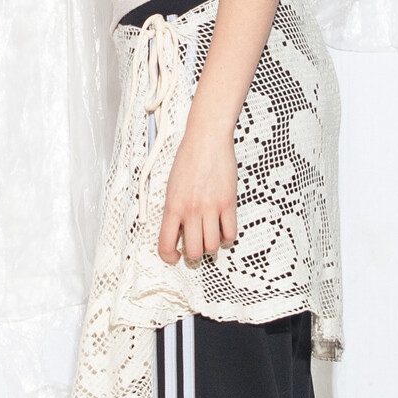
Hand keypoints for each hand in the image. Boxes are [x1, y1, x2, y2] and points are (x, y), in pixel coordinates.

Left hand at [158, 120, 237, 265]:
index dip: (170, 257)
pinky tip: (223, 229)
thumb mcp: (171, 186)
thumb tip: (177, 232)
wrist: (207, 139)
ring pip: (212, 246)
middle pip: (193, 251)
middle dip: (194, 253)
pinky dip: (228, 237)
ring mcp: (210, 207)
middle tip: (196, 247)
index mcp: (172, 206)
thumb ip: (174, 209)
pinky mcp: (228, 203)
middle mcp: (190, 210)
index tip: (175, 256)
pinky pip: (230, 233)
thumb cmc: (188, 159)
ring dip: (211, 246)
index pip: (166, 245)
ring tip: (210, 237)